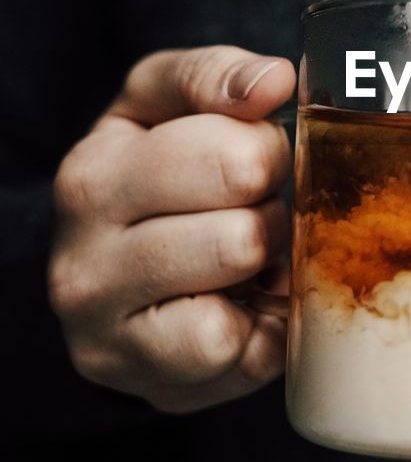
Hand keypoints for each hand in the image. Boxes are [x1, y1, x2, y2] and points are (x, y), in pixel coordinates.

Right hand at [48, 46, 295, 412]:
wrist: (111, 281)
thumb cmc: (155, 178)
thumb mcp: (166, 105)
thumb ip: (217, 77)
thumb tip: (275, 80)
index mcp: (93, 175)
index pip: (232, 156)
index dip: (267, 155)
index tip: (253, 162)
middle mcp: (84, 258)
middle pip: (243, 234)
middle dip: (269, 219)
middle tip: (250, 217)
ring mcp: (110, 332)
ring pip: (237, 303)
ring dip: (263, 274)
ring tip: (242, 263)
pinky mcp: (150, 384)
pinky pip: (241, 355)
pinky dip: (259, 332)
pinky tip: (238, 308)